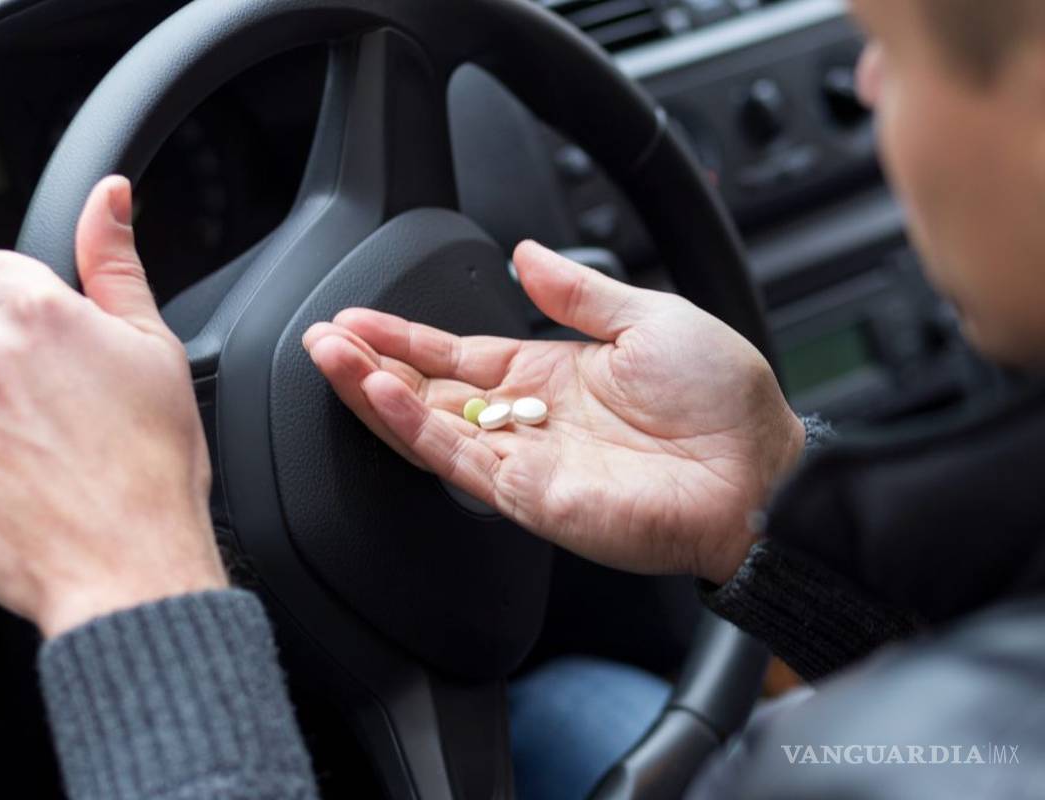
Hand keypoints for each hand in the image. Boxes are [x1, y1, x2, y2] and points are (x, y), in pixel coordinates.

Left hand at [0, 176, 226, 638]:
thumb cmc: (154, 464)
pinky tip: (26, 488)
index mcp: (37, 313)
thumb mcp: (155, 349)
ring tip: (49, 457)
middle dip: (2, 367)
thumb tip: (108, 196)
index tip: (39, 342)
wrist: (130, 564)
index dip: (8, 304)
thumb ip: (116, 264)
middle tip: (63, 412)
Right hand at [304, 242, 804, 583]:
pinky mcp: (530, 495)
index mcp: (551, 377)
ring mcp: (524, 461)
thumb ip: (579, 292)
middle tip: (323, 338)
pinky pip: (459, 459)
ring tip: (331, 358)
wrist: (759, 471)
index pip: (459, 356)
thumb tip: (527, 254)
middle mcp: (528, 422)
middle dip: (373, 364)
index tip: (359, 319)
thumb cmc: (722, 402)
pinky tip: (381, 394)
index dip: (406, 337)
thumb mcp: (648, 319)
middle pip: (431, 392)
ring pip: (430, 427)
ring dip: (377, 393)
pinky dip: (415, 427)